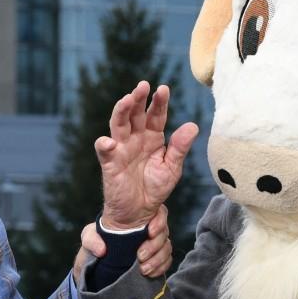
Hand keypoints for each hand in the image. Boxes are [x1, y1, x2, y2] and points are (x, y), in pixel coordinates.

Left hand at [74, 206, 173, 277]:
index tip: (149, 232)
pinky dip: (161, 268)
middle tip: (139, 257)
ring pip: (166, 248)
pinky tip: (149, 274)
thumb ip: (91, 240)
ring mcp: (153, 244)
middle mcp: (148, 229)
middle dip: (155, 246)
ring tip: (142, 269)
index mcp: (137, 218)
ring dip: (158, 260)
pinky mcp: (155, 259)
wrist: (98, 262)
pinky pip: (166, 262)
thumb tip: (102, 250)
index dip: (159, 221)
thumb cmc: (96, 242)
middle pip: (164, 233)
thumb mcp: (88, 237)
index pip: (158, 213)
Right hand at [97, 81, 198, 229]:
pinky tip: (109, 141)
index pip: (156, 115)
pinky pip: (105, 151)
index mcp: (152, 137)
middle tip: (143, 86)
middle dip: (138, 99)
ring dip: (121, 111)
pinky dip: (104, 144)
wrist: (140, 212)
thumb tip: (193, 126)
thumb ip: (179, 147)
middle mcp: (135, 138)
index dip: (159, 102)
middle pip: (135, 113)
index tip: (163, 89)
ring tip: (127, 99)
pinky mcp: (110, 163)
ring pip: (118, 125)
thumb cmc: (155, 188)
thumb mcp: (172, 168)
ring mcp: (121, 149)